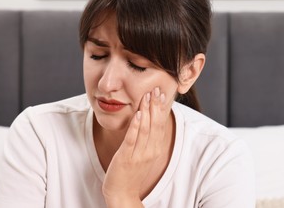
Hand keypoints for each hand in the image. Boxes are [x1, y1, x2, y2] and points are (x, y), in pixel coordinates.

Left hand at [102, 87, 167, 206]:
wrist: (122, 194)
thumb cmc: (131, 173)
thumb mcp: (144, 155)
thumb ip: (147, 139)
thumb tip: (148, 121)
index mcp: (155, 149)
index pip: (160, 124)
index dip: (160, 108)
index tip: (161, 93)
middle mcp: (150, 150)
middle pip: (155, 124)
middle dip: (156, 105)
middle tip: (157, 89)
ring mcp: (139, 154)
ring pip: (146, 128)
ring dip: (147, 110)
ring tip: (147, 96)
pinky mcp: (127, 157)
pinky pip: (132, 139)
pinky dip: (136, 125)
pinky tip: (138, 113)